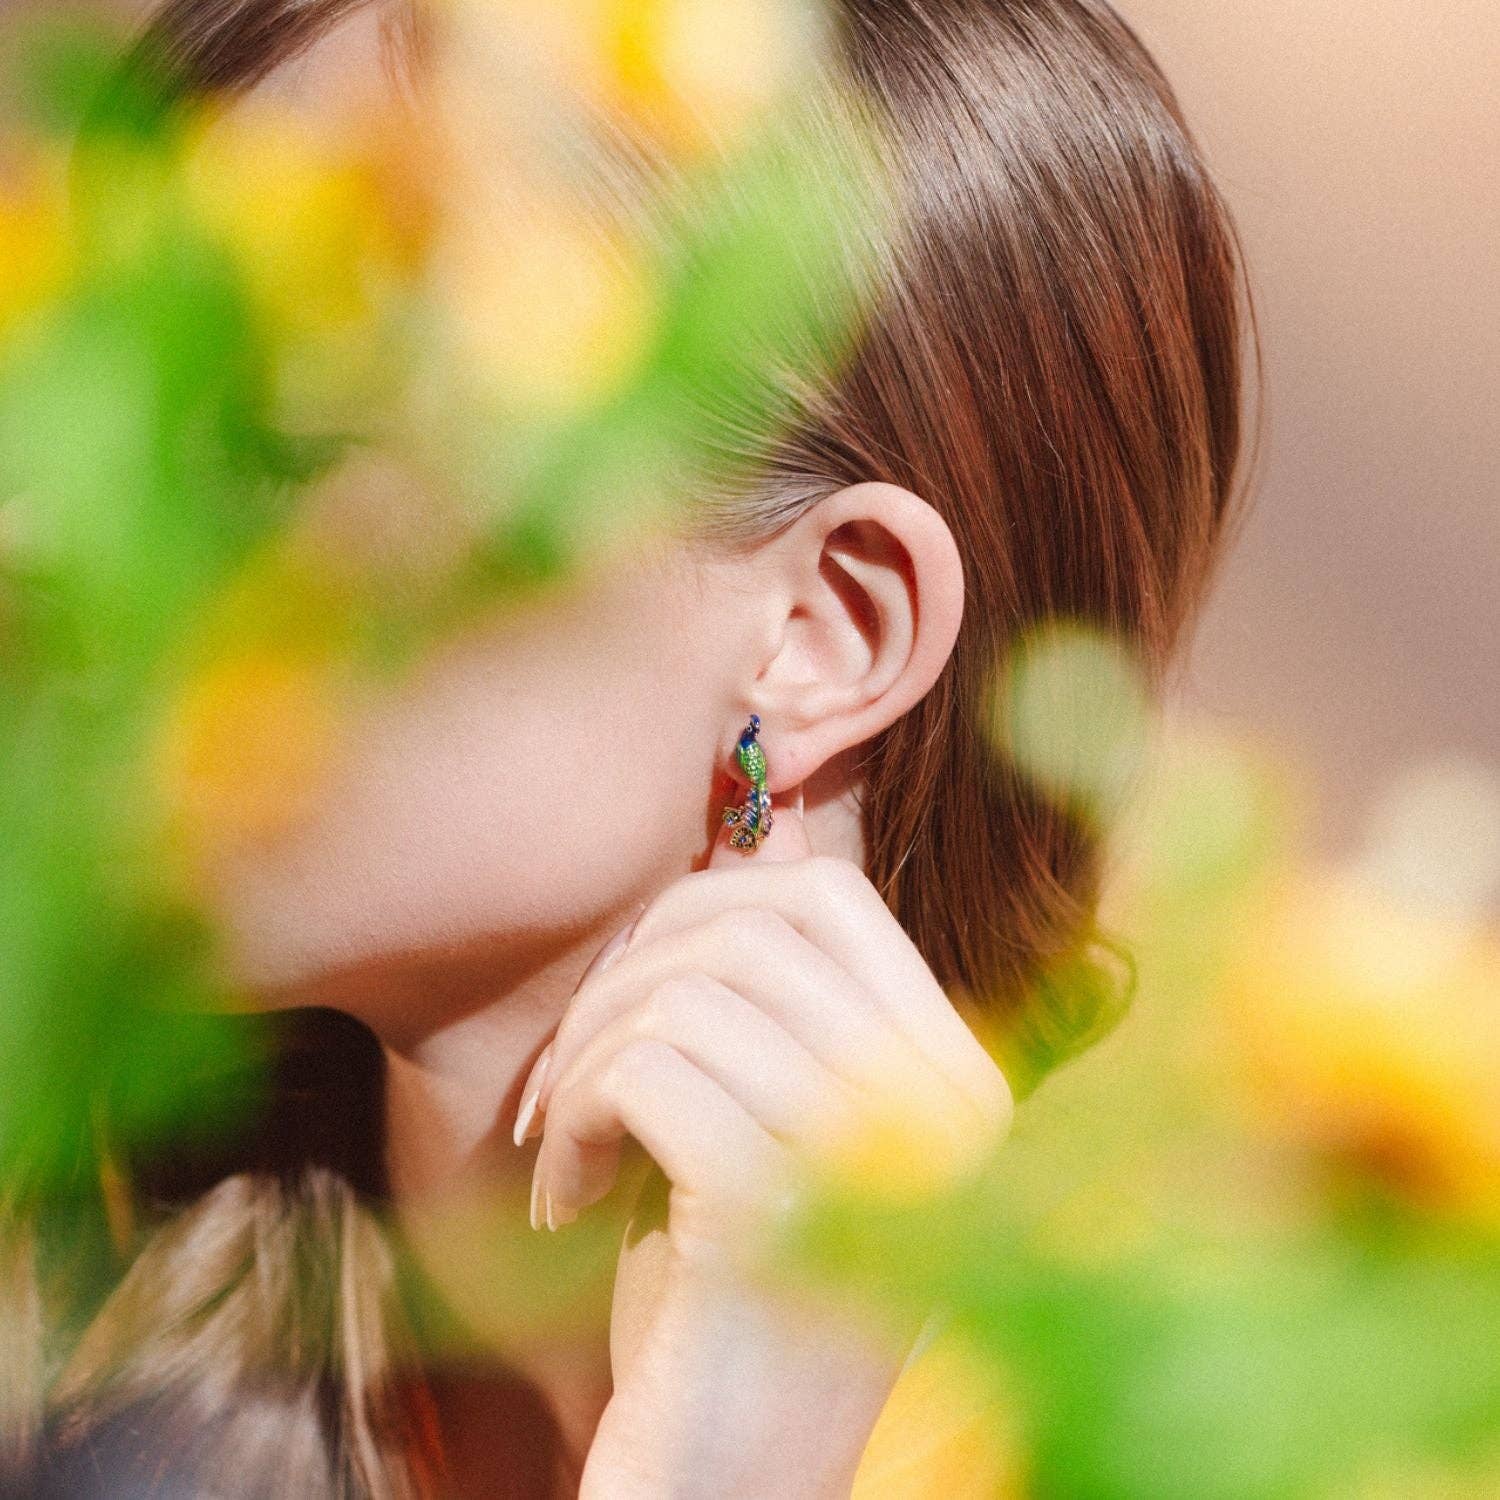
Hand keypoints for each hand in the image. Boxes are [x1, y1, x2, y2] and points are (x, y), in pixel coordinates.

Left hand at [517, 789, 1012, 1496]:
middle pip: (745, 928)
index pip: (828, 895)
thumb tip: (758, 836)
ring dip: (586, 1061)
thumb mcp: (778, 1128)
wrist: (725, 1482)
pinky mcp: (773, 1213)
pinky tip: (567, 1197)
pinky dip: (574, 1117)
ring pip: (682, 996)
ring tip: (570, 1147)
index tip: (636, 987)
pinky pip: (643, 1070)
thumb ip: (781, 1000)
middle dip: (621, 979)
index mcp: (956, 1077)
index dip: (703, 905)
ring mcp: (872, 1159)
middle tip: (573, 1074)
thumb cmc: (734, 1299)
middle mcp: (942, 1108)